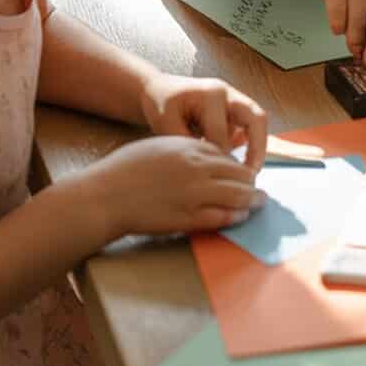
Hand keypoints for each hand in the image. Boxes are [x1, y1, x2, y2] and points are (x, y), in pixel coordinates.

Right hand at [83, 136, 264, 239]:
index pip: (226, 155)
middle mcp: (197, 168)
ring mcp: (194, 194)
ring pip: (236, 195)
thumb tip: (204, 157)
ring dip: (251, 200)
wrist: (105, 195)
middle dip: (250, 182)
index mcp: (188, 148)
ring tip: (259, 202)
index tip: (243, 172)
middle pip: (238, 174)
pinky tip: (241, 216)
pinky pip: (220, 217)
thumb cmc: (125, 169)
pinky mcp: (187, 218)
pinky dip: (234, 216)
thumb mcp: (158, 147)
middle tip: (258, 188)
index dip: (237, 165)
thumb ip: (183, 149)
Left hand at [141, 73, 267, 172]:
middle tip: (250, 177)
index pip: (221, 132)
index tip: (211, 177)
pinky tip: (237, 162)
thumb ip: (184, 142)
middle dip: (257, 149)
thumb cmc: (160, 105)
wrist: (160, 88)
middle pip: (256, 118)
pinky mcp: (235, 107)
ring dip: (258, 146)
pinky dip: (250, 142)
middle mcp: (228, 93)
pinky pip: (251, 124)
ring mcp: (234, 98)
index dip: (217, 157)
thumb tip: (205, 163)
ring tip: (249, 174)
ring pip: (258, 120)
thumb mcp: (164, 122)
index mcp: (211, 94)